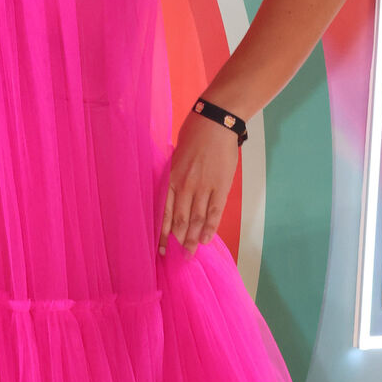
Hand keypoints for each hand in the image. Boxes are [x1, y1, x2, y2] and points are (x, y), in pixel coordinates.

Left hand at [159, 108, 240, 256]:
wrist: (215, 122)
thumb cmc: (194, 134)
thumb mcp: (176, 155)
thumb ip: (175, 174)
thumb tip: (174, 191)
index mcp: (171, 177)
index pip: (165, 211)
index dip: (163, 231)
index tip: (160, 248)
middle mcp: (185, 185)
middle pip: (181, 219)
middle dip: (178, 241)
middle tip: (176, 258)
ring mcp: (203, 187)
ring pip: (197, 219)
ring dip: (193, 238)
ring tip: (191, 254)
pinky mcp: (220, 186)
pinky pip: (214, 211)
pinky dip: (210, 227)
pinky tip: (206, 239)